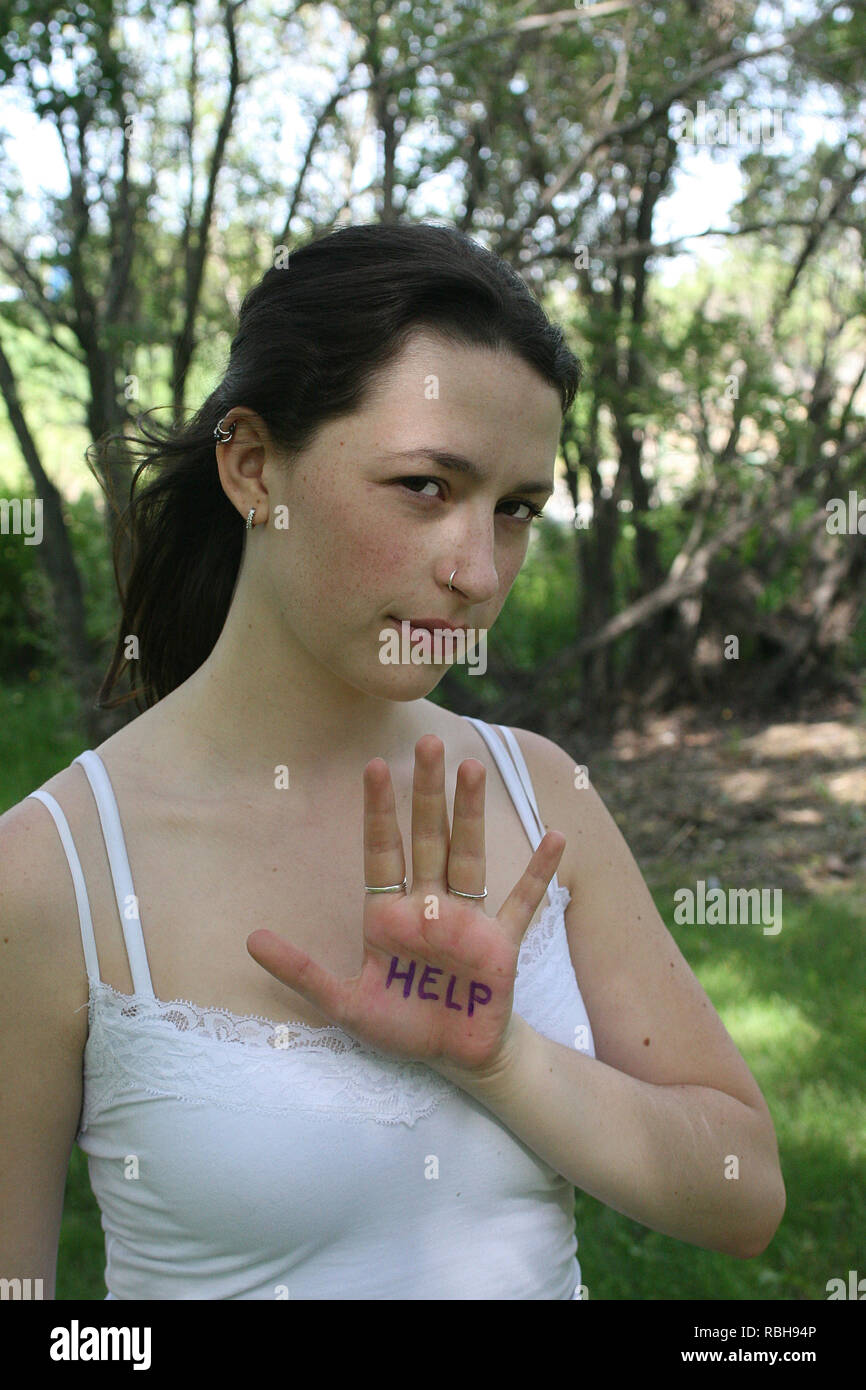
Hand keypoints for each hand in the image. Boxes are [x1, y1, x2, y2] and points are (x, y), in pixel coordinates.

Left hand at [246, 734, 564, 1075]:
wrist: (456, 1056)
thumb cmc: (402, 1025)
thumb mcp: (344, 1003)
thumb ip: (301, 971)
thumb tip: (249, 939)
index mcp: (388, 914)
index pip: (382, 850)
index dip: (379, 810)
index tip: (373, 766)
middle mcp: (429, 905)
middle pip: (427, 838)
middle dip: (426, 793)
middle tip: (428, 742)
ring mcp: (467, 919)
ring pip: (469, 855)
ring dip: (470, 814)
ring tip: (472, 768)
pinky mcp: (501, 943)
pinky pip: (523, 902)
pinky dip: (540, 873)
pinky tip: (556, 837)